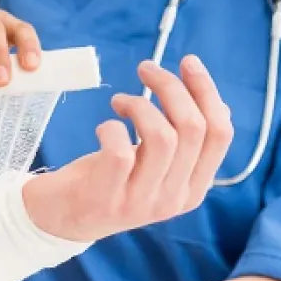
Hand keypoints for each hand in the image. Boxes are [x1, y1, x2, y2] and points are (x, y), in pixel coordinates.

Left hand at [24, 55, 234, 241]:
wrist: (60, 218)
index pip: (220, 134)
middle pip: (193, 129)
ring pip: (162, 137)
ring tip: (120, 101)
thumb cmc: (110, 180)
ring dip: (140, 105)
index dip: (207, 92)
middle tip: (146, 69)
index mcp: (193, 189)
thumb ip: (183, 142)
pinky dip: (111, 128)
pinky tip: (104, 127)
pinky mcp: (106, 198)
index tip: (187, 63)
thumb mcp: (154, 164)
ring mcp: (140, 202)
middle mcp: (173, 199)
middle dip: (171, 87)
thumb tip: (217, 105)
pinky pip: (120, 152)